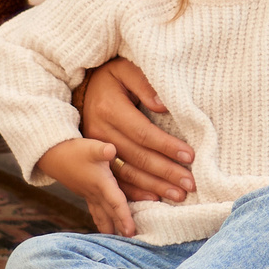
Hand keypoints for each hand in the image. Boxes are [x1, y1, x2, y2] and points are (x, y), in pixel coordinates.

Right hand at [39, 138, 135, 237]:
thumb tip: (111, 149)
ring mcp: (89, 195)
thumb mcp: (90, 147)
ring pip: (102, 216)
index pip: (116, 203)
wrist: (51, 155)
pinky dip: (102, 222)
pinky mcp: (85, 193)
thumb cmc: (73, 150)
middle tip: (132, 243)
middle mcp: (96, 193)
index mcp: (101, 183)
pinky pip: (96, 212)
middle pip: (111, 214)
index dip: (124, 217)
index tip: (131, 232)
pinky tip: (106, 228)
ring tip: (118, 241)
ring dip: (110, 229)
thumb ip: (101, 149)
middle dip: (120, 228)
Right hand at [77, 59, 193, 201]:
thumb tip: (162, 105)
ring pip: (127, 174)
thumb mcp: (124, 69)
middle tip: (190, 184)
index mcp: (109, 109)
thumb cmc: (110, 77)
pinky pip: (115, 181)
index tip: (189, 156)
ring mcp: (95, 149)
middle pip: (137, 158)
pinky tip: (153, 199)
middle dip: (165, 172)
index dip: (166, 146)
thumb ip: (144, 83)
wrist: (78, 89)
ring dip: (154, 187)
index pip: (143, 133)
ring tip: (178, 195)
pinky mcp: (95, 160)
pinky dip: (134, 193)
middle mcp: (100, 133)